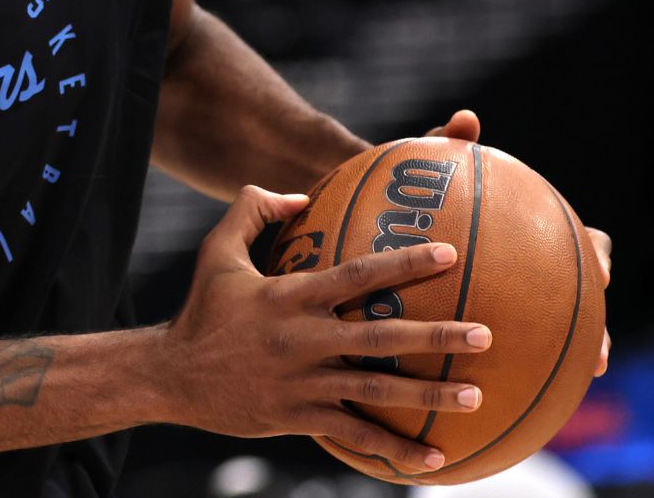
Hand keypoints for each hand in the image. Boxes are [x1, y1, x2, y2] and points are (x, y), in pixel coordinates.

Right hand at [157, 185, 493, 471]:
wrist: (169, 375)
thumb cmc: (199, 310)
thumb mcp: (215, 252)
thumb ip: (252, 210)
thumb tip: (299, 194)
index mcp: (288, 296)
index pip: (355, 275)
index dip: (402, 262)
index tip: (449, 254)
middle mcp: (301, 339)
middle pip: (380, 338)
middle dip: (436, 336)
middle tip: (484, 332)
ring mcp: (302, 382)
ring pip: (376, 392)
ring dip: (429, 394)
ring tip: (475, 394)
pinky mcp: (298, 418)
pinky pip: (354, 434)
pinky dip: (394, 450)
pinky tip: (434, 459)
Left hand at [423, 109, 612, 376]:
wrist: (371, 219)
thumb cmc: (407, 191)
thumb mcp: (421, 169)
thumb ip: (445, 146)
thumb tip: (465, 119)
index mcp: (535, 234)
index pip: (586, 244)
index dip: (597, 259)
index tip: (600, 274)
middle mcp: (531, 271)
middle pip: (580, 303)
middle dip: (595, 330)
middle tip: (598, 353)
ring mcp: (509, 301)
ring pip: (547, 338)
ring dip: (560, 364)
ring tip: (560, 391)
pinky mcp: (474, 323)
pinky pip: (494, 352)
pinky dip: (493, 370)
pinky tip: (477, 389)